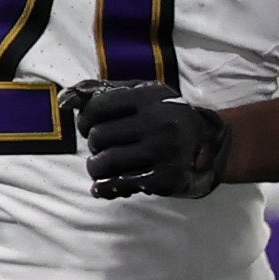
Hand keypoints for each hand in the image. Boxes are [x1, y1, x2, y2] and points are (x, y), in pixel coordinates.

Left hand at [66, 78, 235, 199]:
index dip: (85, 120)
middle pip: (97, 137)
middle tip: (106, 147)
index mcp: (151, 97)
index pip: (96, 108)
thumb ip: (104, 91)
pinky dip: (105, 188)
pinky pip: (119, 185)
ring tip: (105, 166)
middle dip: (94, 145)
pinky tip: (107, 186)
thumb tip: (65, 99)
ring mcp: (164, 151)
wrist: (212, 144)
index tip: (93, 126)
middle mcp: (158, 122)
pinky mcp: (166, 178)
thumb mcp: (144, 94)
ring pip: (103, 163)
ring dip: (97, 168)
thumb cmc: (166, 116)